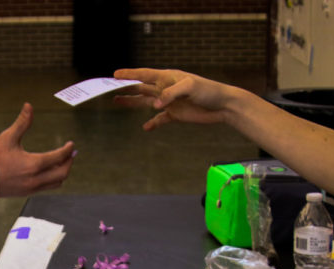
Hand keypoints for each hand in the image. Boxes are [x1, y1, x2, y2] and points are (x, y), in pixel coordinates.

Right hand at [0, 103, 74, 196]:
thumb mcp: (8, 137)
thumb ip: (22, 122)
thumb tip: (29, 105)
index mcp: (33, 164)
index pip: (58, 158)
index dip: (68, 150)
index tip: (71, 144)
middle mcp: (35, 179)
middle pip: (62, 173)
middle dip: (69, 162)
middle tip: (71, 153)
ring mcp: (31, 188)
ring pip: (56, 183)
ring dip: (62, 172)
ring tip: (62, 162)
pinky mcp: (26, 193)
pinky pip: (46, 188)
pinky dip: (52, 179)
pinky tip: (50, 171)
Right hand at [112, 68, 235, 129]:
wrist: (223, 106)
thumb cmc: (209, 90)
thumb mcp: (190, 87)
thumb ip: (171, 93)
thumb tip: (155, 104)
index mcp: (167, 77)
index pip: (144, 75)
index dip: (129, 74)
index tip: (115, 75)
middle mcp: (165, 89)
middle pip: (141, 88)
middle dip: (125, 88)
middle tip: (110, 89)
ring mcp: (169, 102)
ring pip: (146, 102)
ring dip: (132, 102)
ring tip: (117, 101)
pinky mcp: (175, 114)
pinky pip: (160, 119)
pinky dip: (152, 123)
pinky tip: (146, 128)